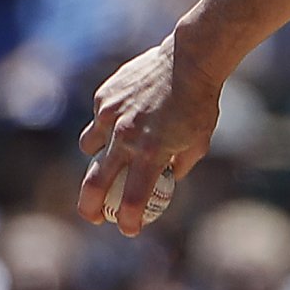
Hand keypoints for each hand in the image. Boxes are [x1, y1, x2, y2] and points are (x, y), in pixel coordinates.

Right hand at [77, 35, 220, 234]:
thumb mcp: (198, 142)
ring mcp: (110, 116)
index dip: (129, 221)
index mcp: (151, 152)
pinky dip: (107, 125)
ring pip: (89, 148)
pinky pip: (98, 119)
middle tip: (93, 216)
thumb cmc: (200, 103)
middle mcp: (125, 137)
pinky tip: (125, 117)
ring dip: (96, 158)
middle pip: (95, 184)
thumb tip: (164, 178)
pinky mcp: (104, 97)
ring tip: (109, 158)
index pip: (133, 200)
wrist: (189, 60)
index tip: (129, 229)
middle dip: (90, 207)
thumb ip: (178, 165)